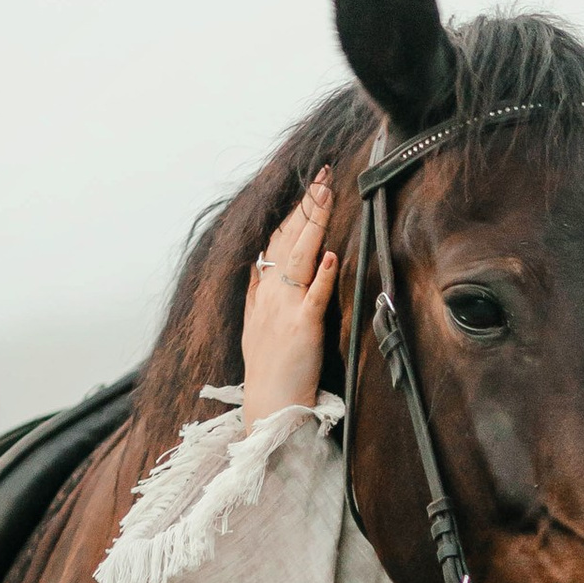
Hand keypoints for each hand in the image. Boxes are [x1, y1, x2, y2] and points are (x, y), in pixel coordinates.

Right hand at [241, 179, 339, 430]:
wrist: (270, 406)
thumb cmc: (269, 369)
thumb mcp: (253, 325)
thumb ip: (255, 294)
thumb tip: (256, 267)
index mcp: (262, 292)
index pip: (278, 241)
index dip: (294, 213)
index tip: (310, 187)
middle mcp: (271, 295)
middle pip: (289, 240)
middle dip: (307, 206)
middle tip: (323, 176)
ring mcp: (285, 309)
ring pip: (300, 257)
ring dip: (314, 224)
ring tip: (326, 196)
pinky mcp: (303, 328)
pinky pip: (314, 297)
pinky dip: (322, 275)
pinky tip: (330, 254)